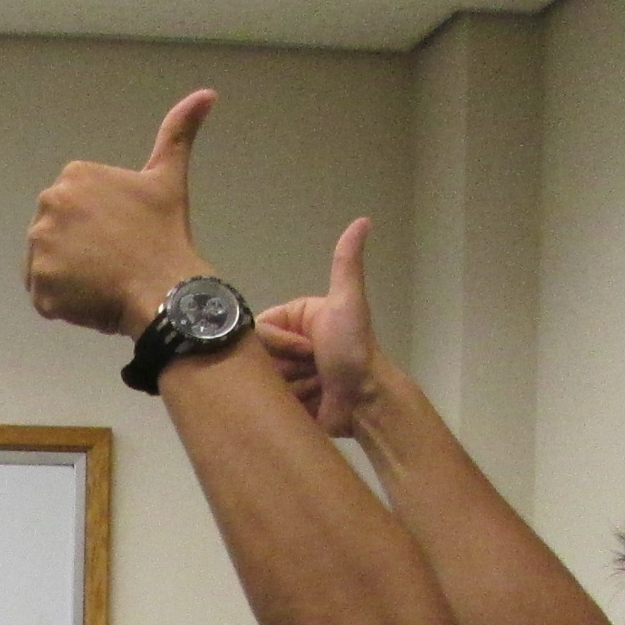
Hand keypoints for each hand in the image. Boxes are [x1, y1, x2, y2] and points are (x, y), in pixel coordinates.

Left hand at [24, 89, 213, 337]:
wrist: (164, 289)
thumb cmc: (165, 234)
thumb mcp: (169, 178)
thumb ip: (178, 133)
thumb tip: (206, 94)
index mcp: (74, 176)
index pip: (76, 208)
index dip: (99, 226)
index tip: (123, 235)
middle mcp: (48, 204)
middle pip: (58, 234)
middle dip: (80, 248)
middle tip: (115, 261)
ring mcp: (40, 247)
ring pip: (49, 265)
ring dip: (71, 276)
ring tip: (105, 281)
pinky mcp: (38, 286)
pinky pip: (45, 296)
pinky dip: (64, 303)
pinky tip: (93, 299)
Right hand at [255, 217, 375, 437]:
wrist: (365, 402)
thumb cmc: (354, 351)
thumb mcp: (348, 302)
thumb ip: (346, 263)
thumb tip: (363, 220)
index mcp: (298, 318)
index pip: (259, 330)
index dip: (278, 343)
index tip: (306, 350)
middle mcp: (291, 343)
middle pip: (259, 356)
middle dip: (285, 366)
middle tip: (313, 369)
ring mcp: (289, 373)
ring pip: (263, 380)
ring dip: (289, 387)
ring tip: (315, 388)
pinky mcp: (288, 400)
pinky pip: (268, 402)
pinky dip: (288, 404)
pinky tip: (309, 403)